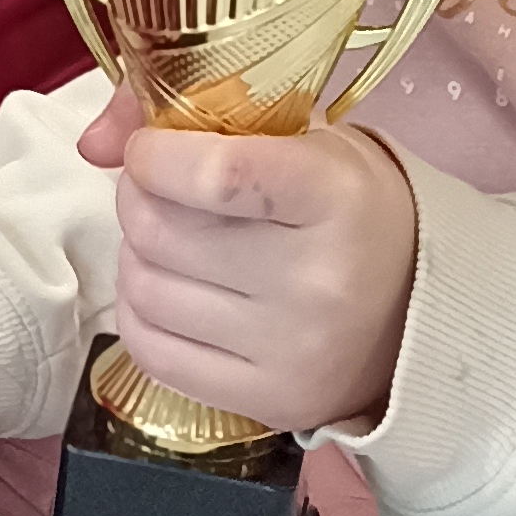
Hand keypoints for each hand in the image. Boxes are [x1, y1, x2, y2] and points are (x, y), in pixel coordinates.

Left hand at [79, 86, 418, 439]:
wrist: (420, 310)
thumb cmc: (349, 207)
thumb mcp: (302, 138)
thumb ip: (199, 115)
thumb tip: (94, 139)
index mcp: (335, 197)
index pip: (215, 173)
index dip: (155, 156)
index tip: (151, 150)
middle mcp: (318, 280)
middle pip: (161, 231)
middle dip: (137, 197)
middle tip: (155, 191)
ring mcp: (292, 349)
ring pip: (146, 289)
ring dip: (135, 255)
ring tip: (168, 242)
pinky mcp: (269, 401)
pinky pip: (151, 351)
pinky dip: (140, 313)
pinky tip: (170, 291)